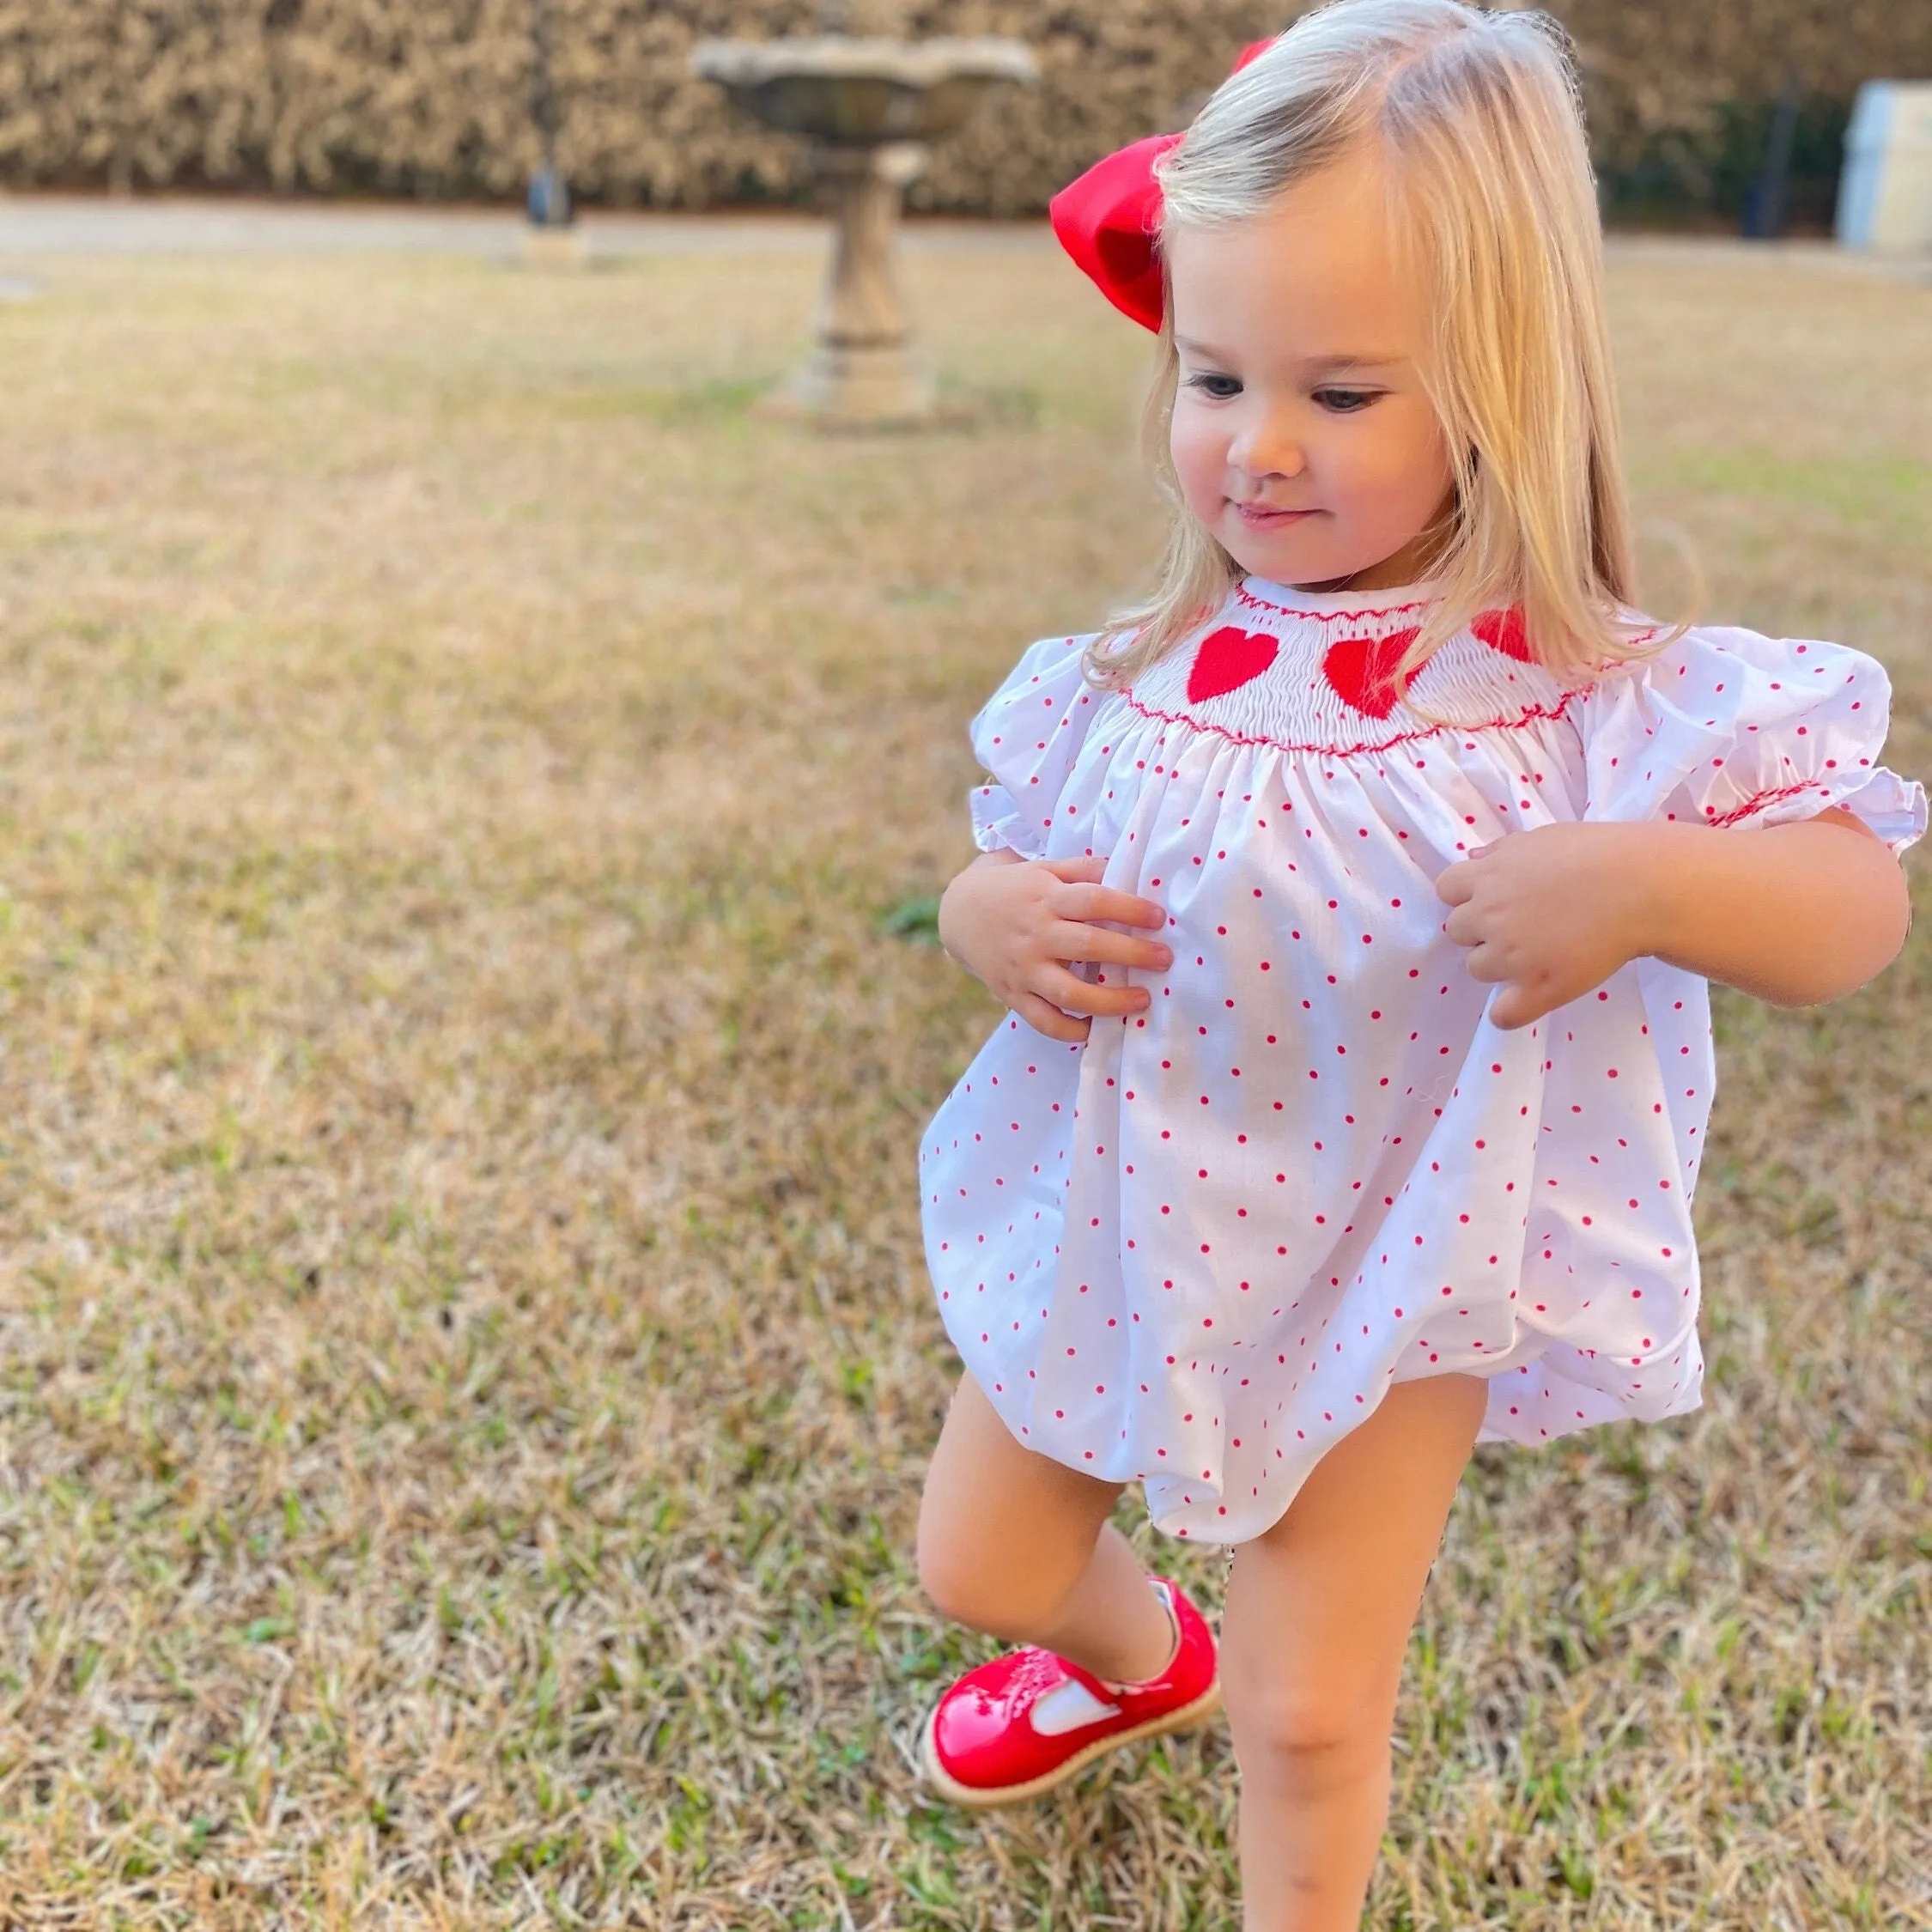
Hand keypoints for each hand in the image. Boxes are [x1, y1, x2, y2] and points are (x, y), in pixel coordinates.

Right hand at [937, 852, 1170, 1042]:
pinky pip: (1043, 1021)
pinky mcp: (1013, 994)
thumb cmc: (1016, 888)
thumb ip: (1083, 870)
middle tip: (1164, 959)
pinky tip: (1095, 1030)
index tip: (1159, 918)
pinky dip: (1070, 1031)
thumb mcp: (1045, 868)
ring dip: (1109, 1001)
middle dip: (1132, 954)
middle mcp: (1036, 934)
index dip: (1129, 908)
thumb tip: (1127, 868)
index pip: (1093, 900)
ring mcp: (1024, 968)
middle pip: (1088, 946)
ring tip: (1142, 1001)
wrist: (959, 913)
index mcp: (1046, 897)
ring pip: (1068, 992)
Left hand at [1436, 823, 1659, 1030]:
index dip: (1467, 896)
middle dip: (1483, 929)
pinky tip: (1528, 999)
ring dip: (1499, 965)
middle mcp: (1489, 916)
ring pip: (1478, 970)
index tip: (1493, 899)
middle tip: (1521, 926)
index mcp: (1487, 877)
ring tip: (1538, 953)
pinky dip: (1511, 1011)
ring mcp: (1510, 955)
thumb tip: (1474, 859)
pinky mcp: (1538, 988)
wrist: (1642, 886)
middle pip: (1459, 931)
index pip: (1447, 890)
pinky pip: (1503, 1015)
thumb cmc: (1598, 853)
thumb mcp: (1542, 838)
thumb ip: (1502, 851)